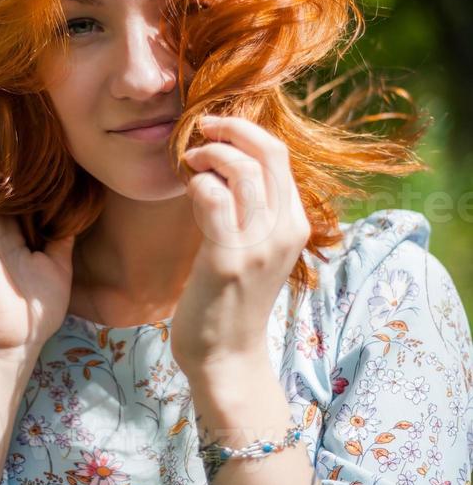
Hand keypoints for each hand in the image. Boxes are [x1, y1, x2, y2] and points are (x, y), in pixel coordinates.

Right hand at [0, 156, 75, 361]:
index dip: (20, 169)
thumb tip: (76, 210)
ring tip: (7, 158)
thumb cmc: (37, 309)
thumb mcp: (59, 264)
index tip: (42, 155)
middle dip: (3, 158)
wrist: (17, 337)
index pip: (9, 189)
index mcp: (12, 231)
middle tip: (25, 148)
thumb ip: (61, 236)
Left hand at [170, 114, 309, 377]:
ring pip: (242, 170)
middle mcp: (286, 230)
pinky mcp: (229, 260)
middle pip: (269, 152)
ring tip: (191, 160)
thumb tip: (228, 161)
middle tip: (201, 128)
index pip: (281, 156)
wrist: (227, 356)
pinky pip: (214, 199)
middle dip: (231, 129)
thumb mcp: (258, 248)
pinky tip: (188, 190)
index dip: (247, 131)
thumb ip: (254, 209)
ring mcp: (260, 246)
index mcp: (296, 223)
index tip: (217, 128)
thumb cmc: (233, 299)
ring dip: (209, 154)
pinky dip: (197, 184)